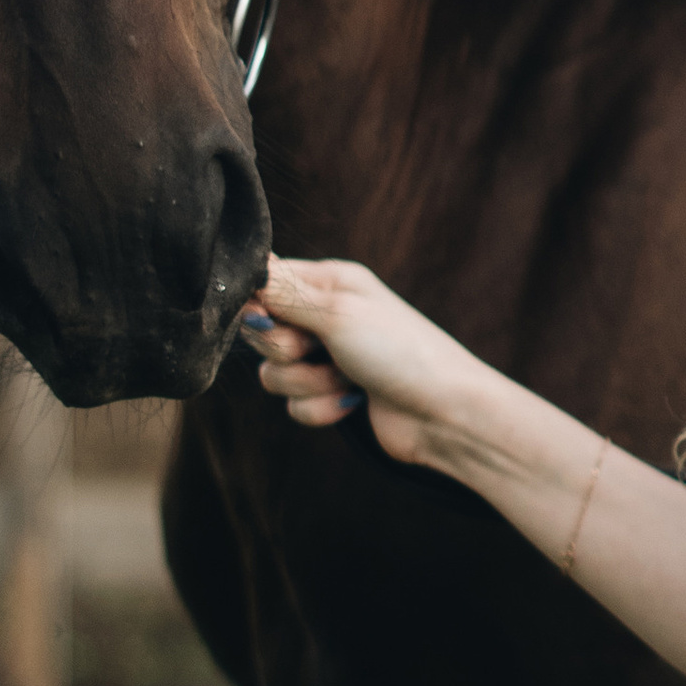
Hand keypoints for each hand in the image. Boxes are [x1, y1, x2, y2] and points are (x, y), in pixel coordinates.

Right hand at [239, 257, 482, 472]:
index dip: (256, 304)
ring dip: (307, 383)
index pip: (265, 281)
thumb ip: (284, 293)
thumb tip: (243, 273)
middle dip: (286, 349)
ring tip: (346, 378)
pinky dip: (321, 408)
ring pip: (273, 373)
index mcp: (329, 283)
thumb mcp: (337, 311)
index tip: (268, 319)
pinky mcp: (331, 395)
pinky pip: (293, 405)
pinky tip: (353, 402)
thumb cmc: (400, 351)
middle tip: (319, 348)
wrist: (442, 413)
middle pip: (261, 332)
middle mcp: (325, 317)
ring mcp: (328, 358)